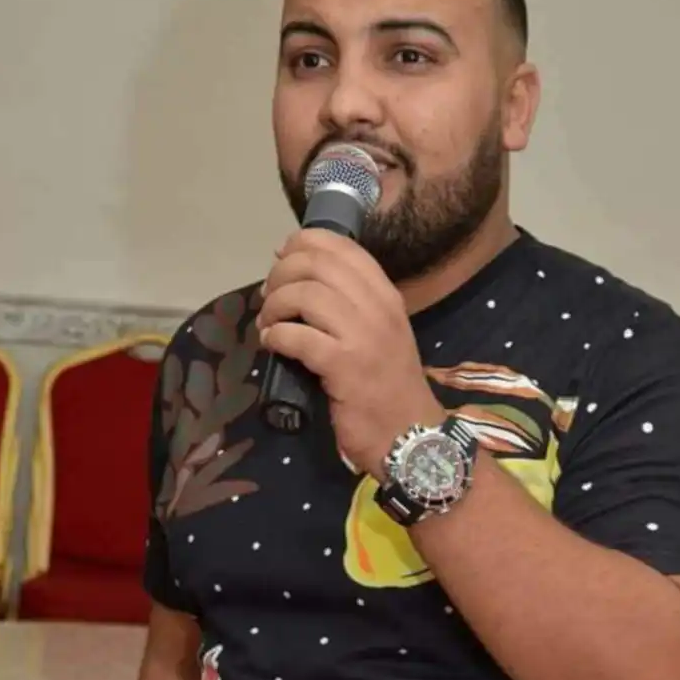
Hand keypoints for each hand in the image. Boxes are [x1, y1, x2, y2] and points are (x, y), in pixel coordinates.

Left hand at [256, 228, 445, 477]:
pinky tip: (272, 344)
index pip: (343, 248)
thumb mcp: (380, 334)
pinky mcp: (344, 366)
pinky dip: (276, 335)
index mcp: (387, 295)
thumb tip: (301, 277)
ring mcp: (363, 336)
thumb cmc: (389, 386)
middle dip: (281, 274)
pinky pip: (298, 336)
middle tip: (269, 296)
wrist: (411, 436)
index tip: (283, 258)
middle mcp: (379, 308)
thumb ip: (351, 305)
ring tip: (268, 323)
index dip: (304, 243)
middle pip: (318, 264)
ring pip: (305, 295)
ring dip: (275, 305)